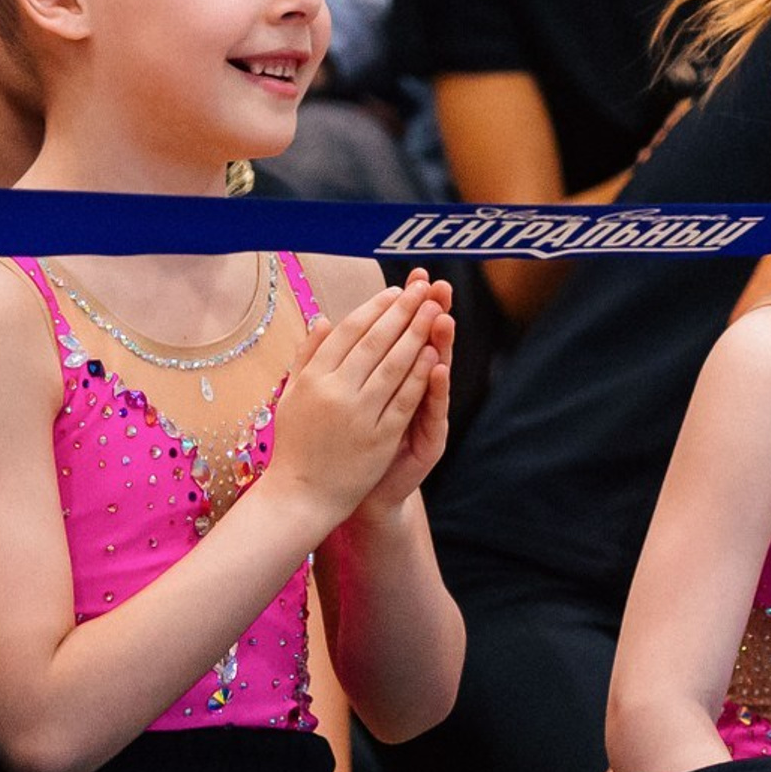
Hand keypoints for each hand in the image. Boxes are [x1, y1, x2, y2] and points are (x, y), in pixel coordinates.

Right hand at [265, 285, 429, 532]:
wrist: (301, 495)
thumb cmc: (297, 443)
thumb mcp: (293, 395)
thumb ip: (309, 357)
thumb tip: (322, 318)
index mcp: (312, 377)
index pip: (349, 331)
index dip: (376, 308)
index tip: (397, 291)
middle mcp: (334, 391)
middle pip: (376, 341)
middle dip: (404, 311)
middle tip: (425, 288)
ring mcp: (358, 414)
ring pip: (394, 365)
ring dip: (418, 334)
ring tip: (436, 310)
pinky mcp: (379, 438)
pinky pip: (404, 400)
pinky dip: (421, 376)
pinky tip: (435, 356)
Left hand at [352, 270, 455, 520]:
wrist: (361, 496)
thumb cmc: (353, 446)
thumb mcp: (344, 397)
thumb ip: (343, 363)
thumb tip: (328, 320)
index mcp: (395, 379)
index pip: (406, 333)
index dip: (413, 306)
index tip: (417, 276)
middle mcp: (417, 393)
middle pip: (427, 346)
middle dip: (433, 314)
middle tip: (439, 286)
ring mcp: (426, 416)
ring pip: (436, 374)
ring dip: (440, 345)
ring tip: (442, 317)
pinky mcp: (430, 440)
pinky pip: (433, 411)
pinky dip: (435, 389)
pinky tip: (438, 367)